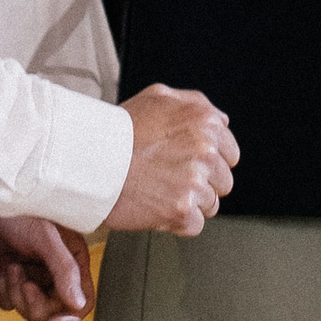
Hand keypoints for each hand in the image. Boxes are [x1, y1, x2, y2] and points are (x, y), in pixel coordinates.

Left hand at [0, 215, 89, 320]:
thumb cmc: (23, 211)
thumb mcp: (47, 239)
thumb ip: (64, 271)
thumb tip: (78, 304)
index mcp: (72, 263)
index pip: (82, 301)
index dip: (71, 317)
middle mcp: (54, 274)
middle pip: (50, 311)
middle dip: (32, 300)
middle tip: (22, 281)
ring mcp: (32, 277)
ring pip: (27, 309)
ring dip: (14, 291)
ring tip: (10, 265)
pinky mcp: (10, 280)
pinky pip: (7, 302)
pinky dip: (1, 288)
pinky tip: (1, 265)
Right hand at [105, 84, 238, 236]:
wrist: (90, 158)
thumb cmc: (118, 129)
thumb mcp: (159, 96)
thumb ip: (196, 104)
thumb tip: (221, 120)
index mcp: (206, 123)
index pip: (230, 153)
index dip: (209, 161)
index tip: (191, 163)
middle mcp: (205, 151)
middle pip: (223, 181)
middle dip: (202, 182)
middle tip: (172, 177)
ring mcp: (194, 182)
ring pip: (211, 204)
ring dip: (190, 202)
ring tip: (162, 190)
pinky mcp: (181, 211)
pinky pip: (194, 224)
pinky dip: (177, 221)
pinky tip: (158, 205)